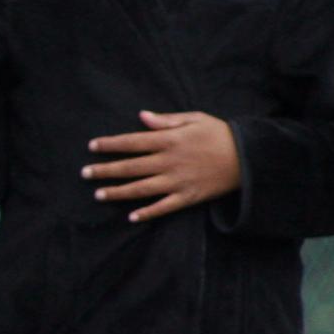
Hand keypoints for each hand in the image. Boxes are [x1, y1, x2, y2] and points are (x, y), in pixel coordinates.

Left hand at [84, 111, 240, 222]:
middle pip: (131, 167)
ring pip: (142, 189)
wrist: (249, 158)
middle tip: (84, 173)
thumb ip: (166, 120)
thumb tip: (141, 117)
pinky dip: (148, 212)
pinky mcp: (188, 197)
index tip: (91, 147)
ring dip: (118, 192)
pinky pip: (164, 207)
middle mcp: (169, 162)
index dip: (110, 145)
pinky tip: (131, 217)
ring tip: (98, 194)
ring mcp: (178, 181)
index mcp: (169, 140)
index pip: (132, 142)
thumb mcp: (194, 118)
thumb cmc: (220, 133)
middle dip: (105, 170)